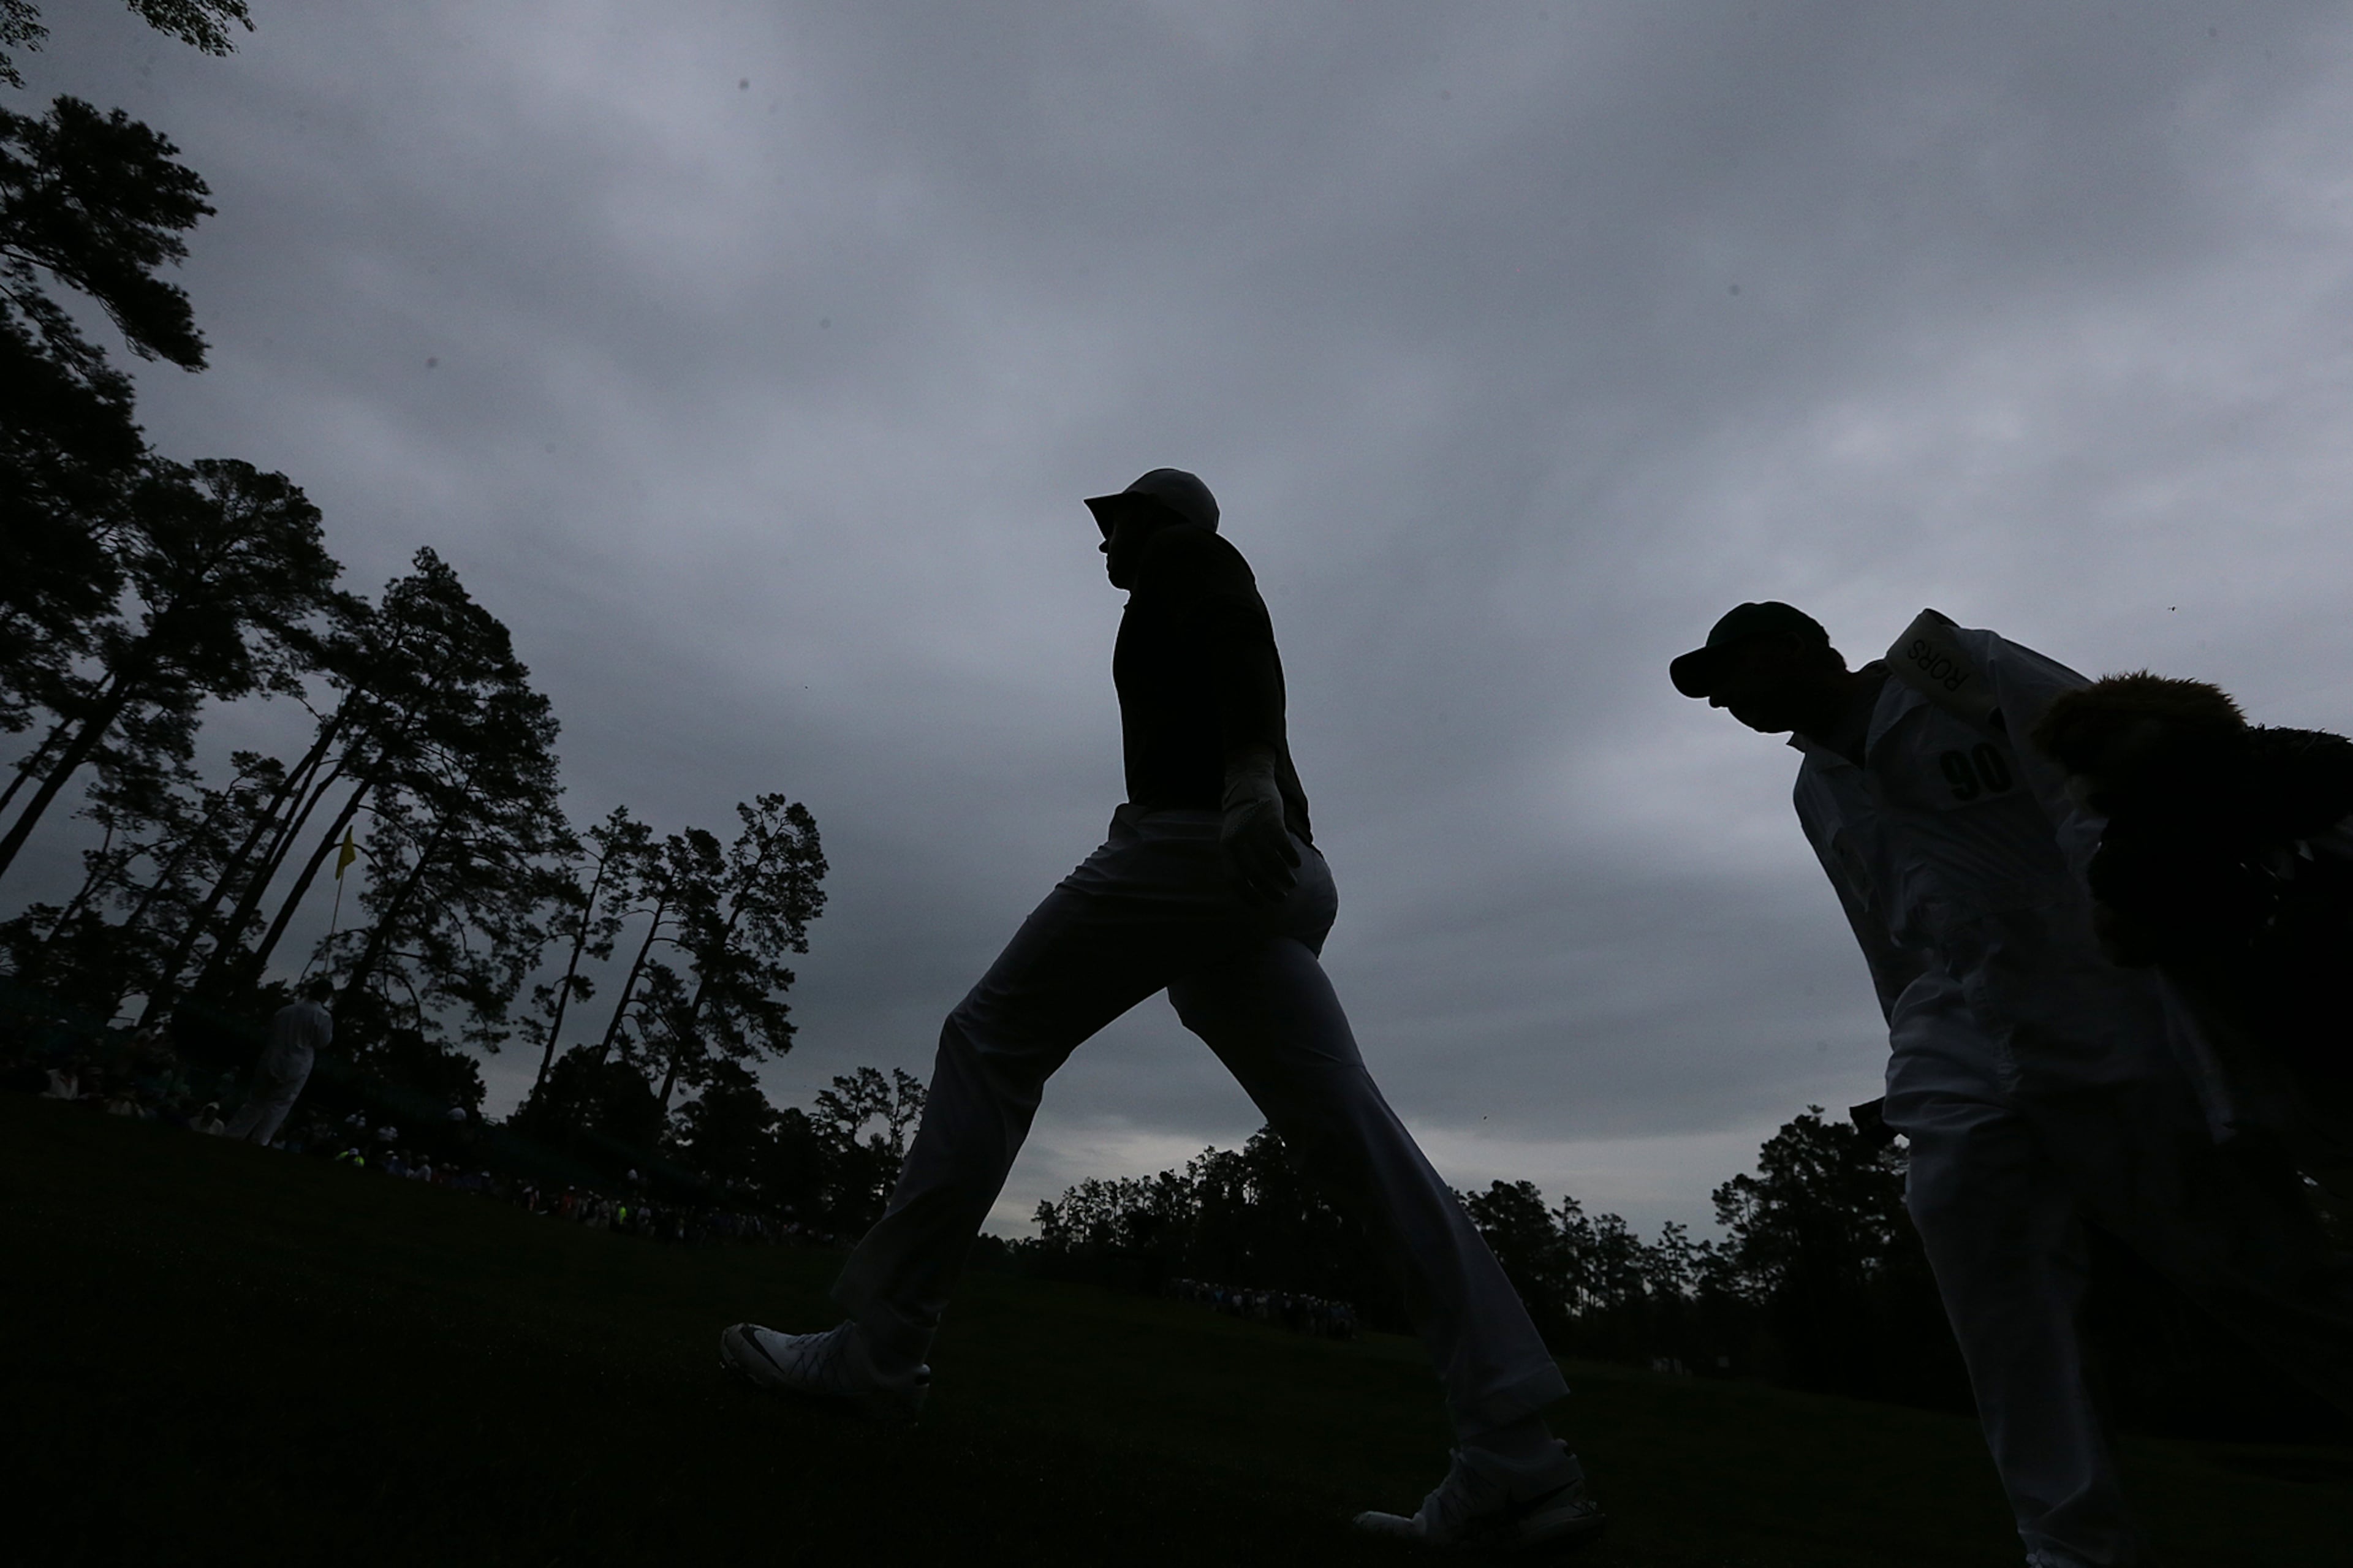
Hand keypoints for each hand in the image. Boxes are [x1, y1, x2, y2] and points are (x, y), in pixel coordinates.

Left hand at [1221, 748, 1300, 903]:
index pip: (1234, 879)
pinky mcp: (1271, 819)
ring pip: (1271, 862)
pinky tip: (1296, 863)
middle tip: (1282, 897)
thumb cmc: (1243, 819)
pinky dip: (1290, 857)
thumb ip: (1238, 858)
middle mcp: (1238, 839)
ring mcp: (1254, 829)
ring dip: (1284, 877)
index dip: (1247, 896)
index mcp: (1226, 847)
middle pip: (1255, 874)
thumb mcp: (1233, 837)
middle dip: (1271, 890)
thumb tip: (1251, 888)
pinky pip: (1282, 845)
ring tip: (1291, 882)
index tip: (1261, 905)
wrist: (1248, 783)